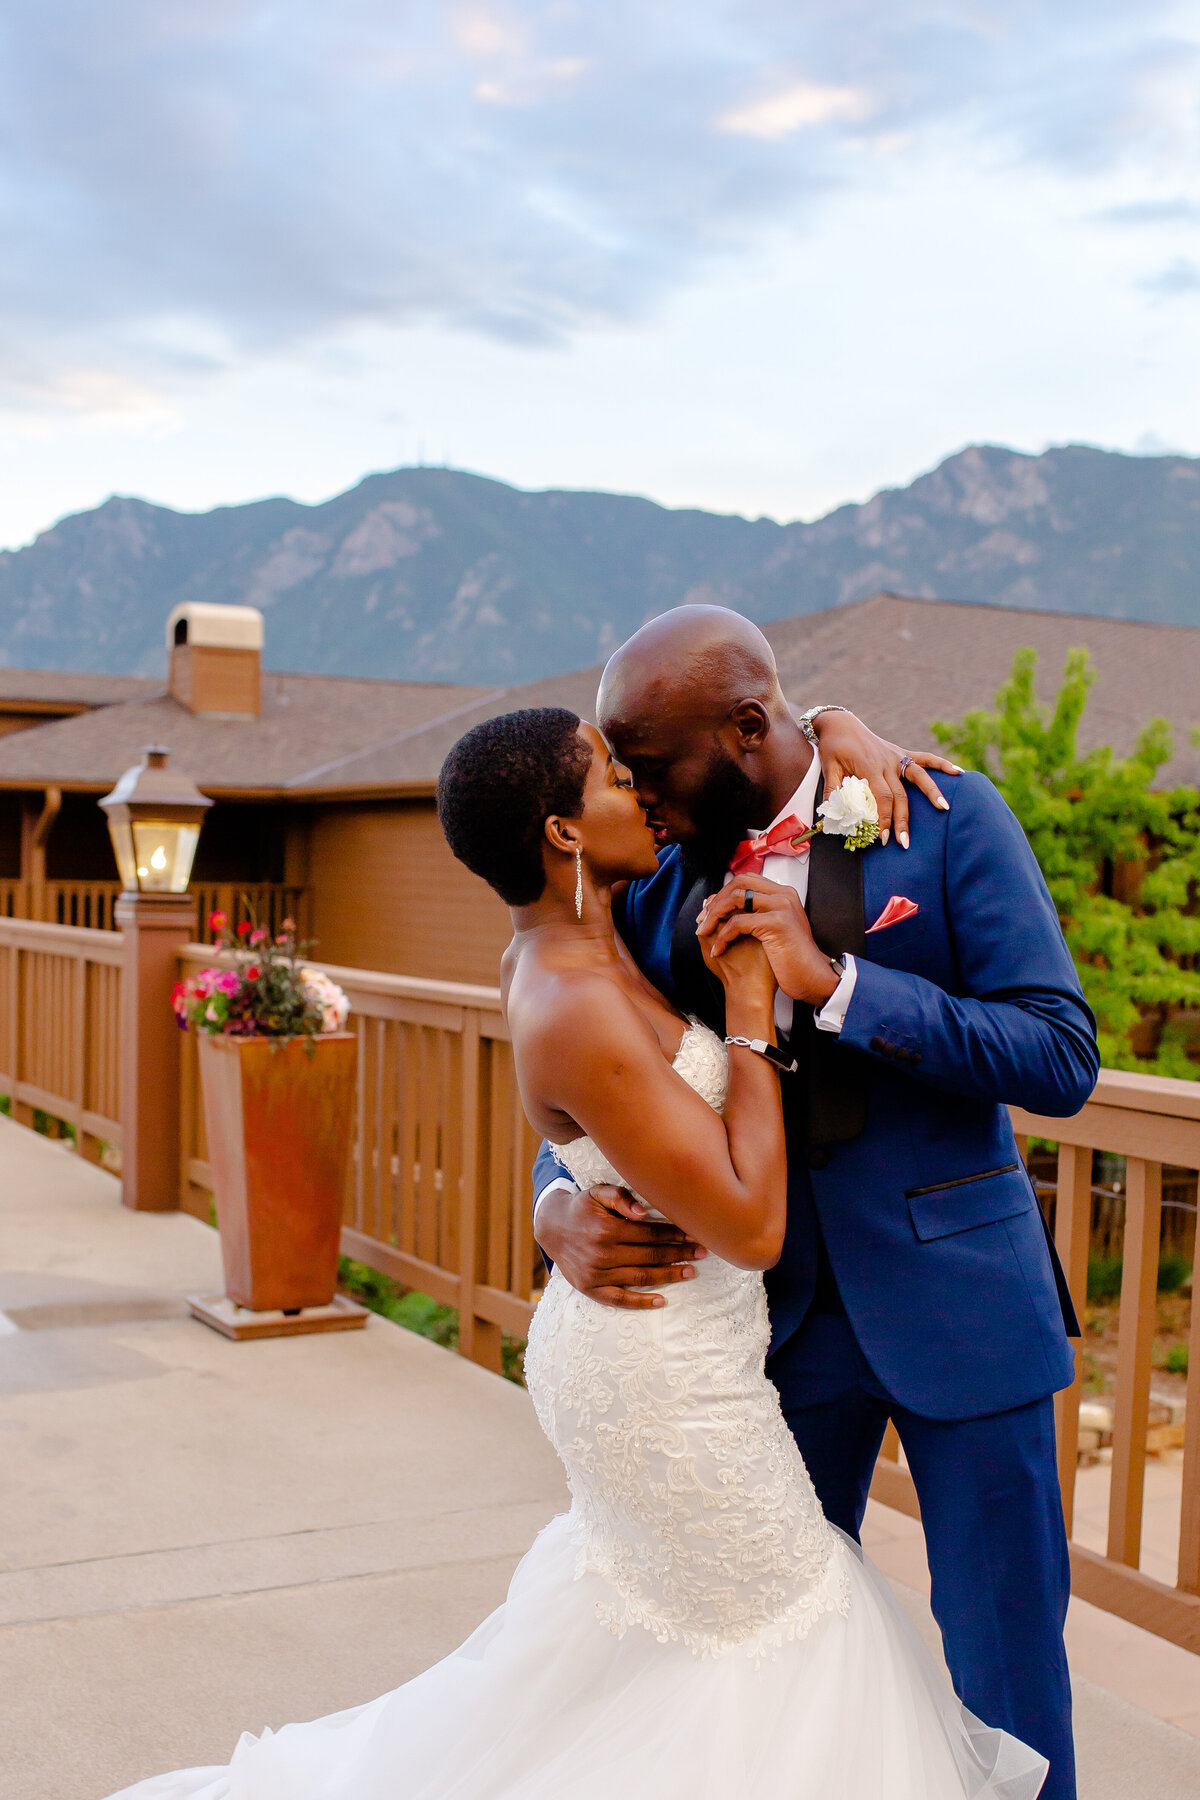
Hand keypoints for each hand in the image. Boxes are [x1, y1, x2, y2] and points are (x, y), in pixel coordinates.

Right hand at [534, 1181, 706, 1309]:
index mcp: (606, 1229)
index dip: (674, 1234)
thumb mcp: (598, 1193)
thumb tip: (643, 1212)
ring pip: (640, 1277)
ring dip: (669, 1275)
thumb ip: (620, 1197)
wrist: (552, 1228)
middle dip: (679, 1253)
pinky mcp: (590, 1289)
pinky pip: (619, 1299)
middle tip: (702, 1252)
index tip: (694, 1233)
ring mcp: (596, 1274)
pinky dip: (641, 1302)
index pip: (649, 1233)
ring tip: (691, 1272)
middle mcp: (602, 1253)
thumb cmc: (582, 1208)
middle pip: (650, 1255)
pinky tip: (661, 1301)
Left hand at [698, 875, 839, 1006]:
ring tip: (705, 932)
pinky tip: (719, 950)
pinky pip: (738, 923)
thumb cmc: (792, 959)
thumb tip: (719, 906)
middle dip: (716, 900)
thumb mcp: (772, 929)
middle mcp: (784, 895)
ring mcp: (782, 906)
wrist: (812, 977)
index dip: (723, 893)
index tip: (709, 911)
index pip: (745, 880)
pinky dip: (723, 937)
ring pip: (735, 899)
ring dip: (715, 916)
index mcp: (783, 894)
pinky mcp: (777, 923)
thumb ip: (754, 914)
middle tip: (703, 920)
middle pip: (738, 883)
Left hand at [811, 709, 961, 847]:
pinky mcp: (901, 753)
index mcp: (869, 768)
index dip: (885, 819)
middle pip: (900, 795)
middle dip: (903, 820)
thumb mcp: (829, 767)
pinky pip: (925, 758)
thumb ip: (832, 789)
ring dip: (932, 792)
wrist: (841, 724)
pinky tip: (959, 772)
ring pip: (918, 776)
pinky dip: (942, 764)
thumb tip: (829, 814)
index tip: (884, 838)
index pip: (882, 798)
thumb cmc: (834, 747)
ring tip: (945, 808)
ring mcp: (896, 757)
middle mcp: (887, 762)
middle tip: (905, 843)